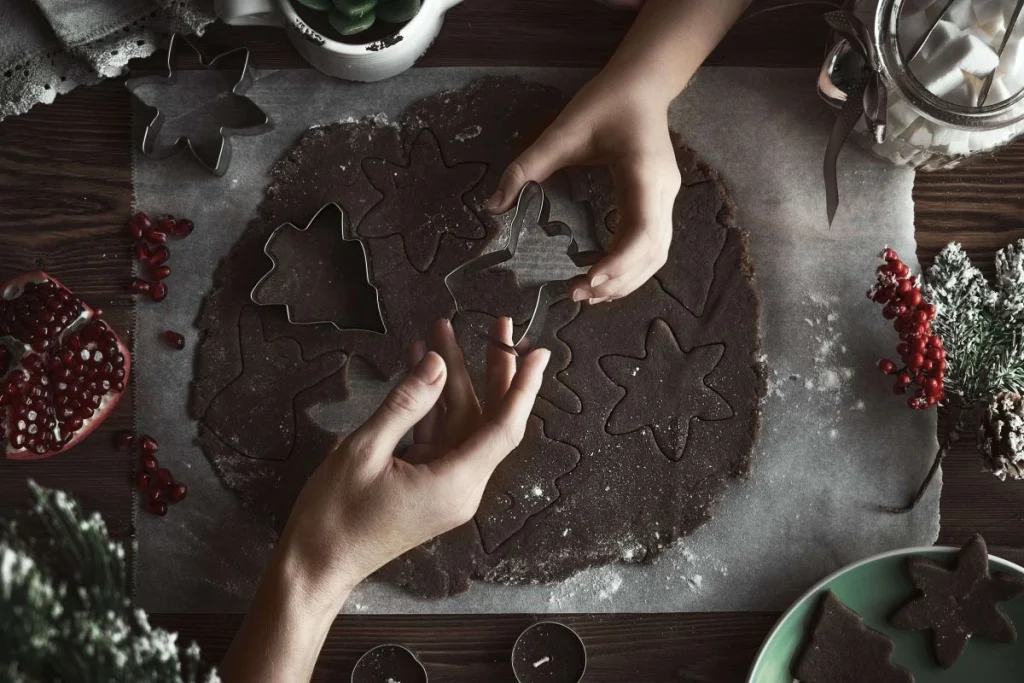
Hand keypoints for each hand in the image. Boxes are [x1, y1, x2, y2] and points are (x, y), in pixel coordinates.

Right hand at [276, 317, 549, 611]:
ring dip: (452, 380)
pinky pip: (439, 435)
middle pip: (487, 420)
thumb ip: (406, 404)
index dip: (523, 388)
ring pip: (461, 423)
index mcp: (455, 484)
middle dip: (491, 370)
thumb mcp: (364, 450)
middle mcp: (461, 487)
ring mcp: (446, 486)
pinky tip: (420, 367)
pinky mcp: (429, 484)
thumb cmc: (334, 517)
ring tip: (441, 333)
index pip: (504, 428)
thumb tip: (438, 363)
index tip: (538, 353)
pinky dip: (430, 403)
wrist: (314, 566)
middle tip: (496, 326)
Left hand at [486, 67, 681, 304]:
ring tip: (591, 294)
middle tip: (577, 295)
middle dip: (617, 281)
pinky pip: (652, 244)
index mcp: (644, 175)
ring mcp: (666, 198)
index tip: (586, 281)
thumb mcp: (562, 132)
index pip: (641, 234)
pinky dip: (631, 266)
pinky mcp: (660, 201)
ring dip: (627, 279)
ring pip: (657, 254)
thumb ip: (526, 168)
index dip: (617, 264)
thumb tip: (492, 206)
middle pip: (652, 254)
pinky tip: (604, 275)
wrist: (640, 83)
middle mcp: (663, 192)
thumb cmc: (604, 102)